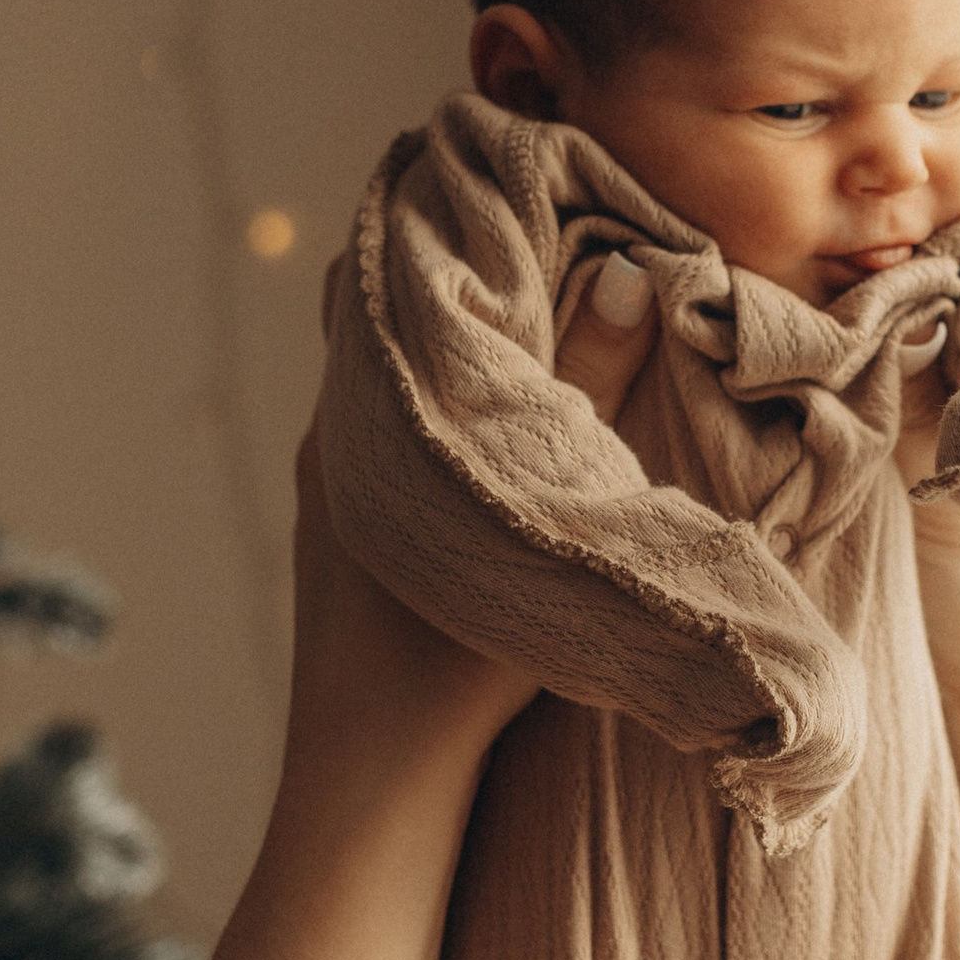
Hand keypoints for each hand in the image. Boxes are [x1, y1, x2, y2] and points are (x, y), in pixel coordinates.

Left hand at [280, 252, 663, 795]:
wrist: (370, 787)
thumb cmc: (452, 665)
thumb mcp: (544, 515)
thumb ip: (588, 395)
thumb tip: (626, 269)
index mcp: (364, 412)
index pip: (389, 263)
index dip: (449, 210)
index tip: (512, 172)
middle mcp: (333, 436)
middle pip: (392, 313)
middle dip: (464, 271)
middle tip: (547, 232)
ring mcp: (333, 493)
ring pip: (395, 379)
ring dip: (459, 348)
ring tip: (543, 314)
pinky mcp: (347, 544)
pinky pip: (395, 437)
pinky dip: (447, 408)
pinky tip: (504, 428)